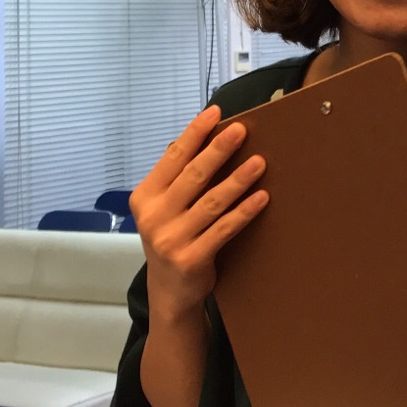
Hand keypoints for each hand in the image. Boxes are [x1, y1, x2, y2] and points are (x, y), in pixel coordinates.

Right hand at [130, 107, 268, 315]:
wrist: (169, 293)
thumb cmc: (172, 238)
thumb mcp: (163, 208)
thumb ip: (177, 178)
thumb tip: (205, 138)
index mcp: (145, 197)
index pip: (172, 158)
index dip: (194, 133)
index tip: (215, 113)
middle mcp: (153, 217)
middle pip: (192, 176)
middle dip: (218, 150)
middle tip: (241, 130)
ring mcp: (170, 240)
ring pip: (211, 202)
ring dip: (237, 180)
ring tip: (259, 162)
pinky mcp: (191, 259)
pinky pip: (223, 229)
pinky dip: (244, 212)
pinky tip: (262, 197)